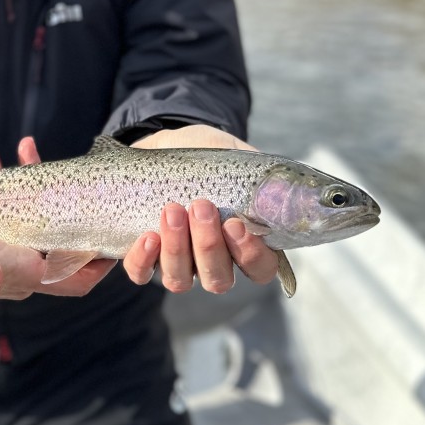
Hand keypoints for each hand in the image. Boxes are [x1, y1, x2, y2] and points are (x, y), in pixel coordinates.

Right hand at [0, 137, 114, 310]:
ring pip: (39, 214)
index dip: (101, 259)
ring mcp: (6, 246)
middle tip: (65, 163)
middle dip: (70, 198)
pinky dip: (4, 178)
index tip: (114, 226)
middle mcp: (20, 263)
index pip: (77, 276)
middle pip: (63, 234)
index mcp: (22, 274)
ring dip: (34, 179)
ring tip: (23, 146)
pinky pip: (9, 203)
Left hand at [120, 124, 279, 293]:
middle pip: (218, 279)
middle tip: (201, 206)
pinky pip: (143, 274)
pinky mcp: (146, 257)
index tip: (236, 224)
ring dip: (177, 248)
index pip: (260, 269)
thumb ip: (258, 176)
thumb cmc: (206, 154)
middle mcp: (212, 261)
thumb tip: (282, 190)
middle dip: (208, 245)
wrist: (164, 144)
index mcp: (243, 242)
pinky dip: (144, 260)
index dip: (251, 256)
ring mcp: (179, 263)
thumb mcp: (235, 157)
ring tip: (172, 210)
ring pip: (180, 280)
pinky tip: (148, 236)